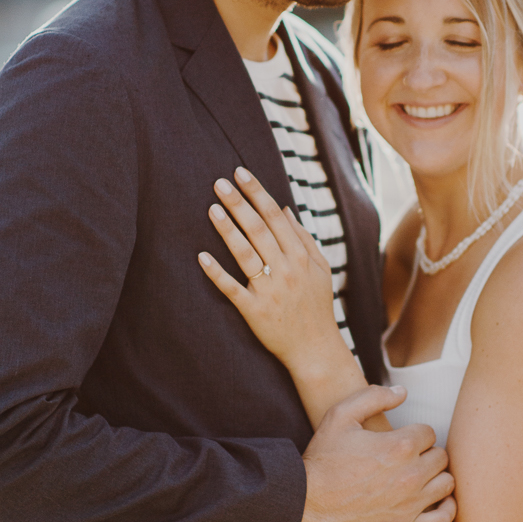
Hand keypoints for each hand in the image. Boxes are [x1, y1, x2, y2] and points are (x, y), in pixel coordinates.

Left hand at [199, 167, 340, 369]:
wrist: (315, 348)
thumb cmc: (317, 306)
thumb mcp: (320, 269)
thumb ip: (304, 238)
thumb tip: (284, 209)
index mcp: (302, 257)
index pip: (275, 217)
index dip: (257, 193)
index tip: (241, 173)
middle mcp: (286, 270)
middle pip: (259, 229)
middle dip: (239, 203)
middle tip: (219, 183)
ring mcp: (269, 291)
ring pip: (245, 254)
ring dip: (227, 230)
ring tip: (212, 208)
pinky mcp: (254, 311)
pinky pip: (232, 288)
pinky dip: (216, 273)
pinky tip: (201, 256)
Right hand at [296, 386, 456, 521]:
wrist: (305, 505)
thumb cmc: (322, 460)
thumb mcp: (340, 416)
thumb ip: (374, 396)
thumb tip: (403, 392)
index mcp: (400, 445)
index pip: (429, 433)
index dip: (415, 434)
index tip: (401, 441)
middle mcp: (411, 475)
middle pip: (441, 457)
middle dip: (427, 454)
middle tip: (409, 459)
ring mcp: (410, 504)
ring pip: (446, 484)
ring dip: (436, 478)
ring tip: (420, 478)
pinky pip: (444, 518)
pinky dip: (445, 508)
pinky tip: (435, 502)